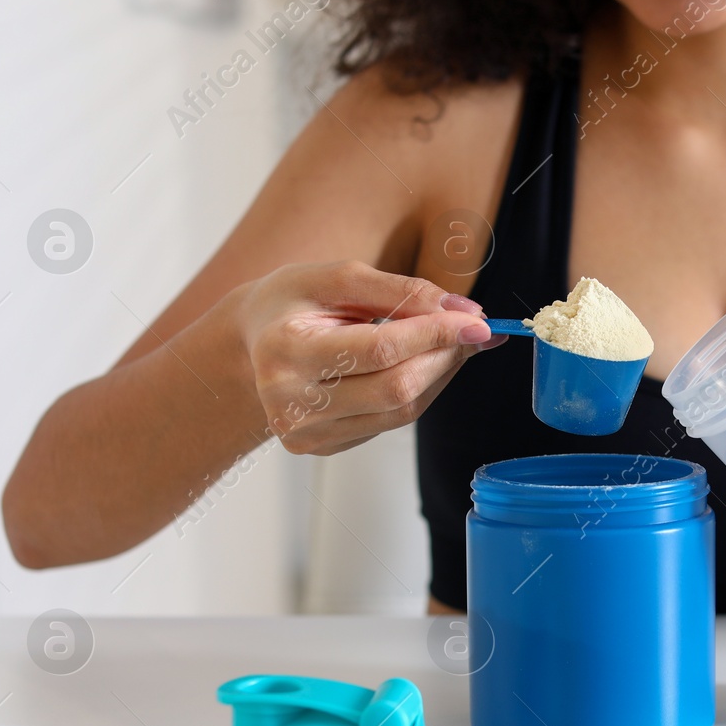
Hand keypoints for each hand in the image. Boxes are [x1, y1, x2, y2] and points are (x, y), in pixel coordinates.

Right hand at [238, 260, 501, 454]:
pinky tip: (420, 364)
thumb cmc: (292, 304)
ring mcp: (305, 433)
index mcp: (285, 350)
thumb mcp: (335, 278)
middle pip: (395, 388)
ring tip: (452, 342)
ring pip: (401, 411)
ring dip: (439, 375)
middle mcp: (290, 402)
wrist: (249, 346)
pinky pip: (390, 422)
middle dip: (444, 356)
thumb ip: (401, 290)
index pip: (379, 349)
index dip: (435, 334)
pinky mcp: (321, 447)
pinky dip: (419, 391)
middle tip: (472, 329)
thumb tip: (464, 311)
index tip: (476, 320)